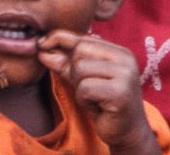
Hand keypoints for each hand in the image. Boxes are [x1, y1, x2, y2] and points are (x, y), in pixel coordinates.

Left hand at [38, 30, 159, 154]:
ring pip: (80, 69)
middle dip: (73, 71)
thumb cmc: (104, 104)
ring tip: (94, 98)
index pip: (83, 38)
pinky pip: (85, 88)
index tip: (42, 44)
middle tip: (87, 89)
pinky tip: (98, 107)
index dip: (59, 39)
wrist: (128, 132)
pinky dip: (84, 100)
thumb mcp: (83, 80)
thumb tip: (42, 49)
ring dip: (79, 88)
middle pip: (79, 51)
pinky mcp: (120, 93)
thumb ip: (66, 63)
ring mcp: (125, 75)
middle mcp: (125, 59)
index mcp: (119, 52)